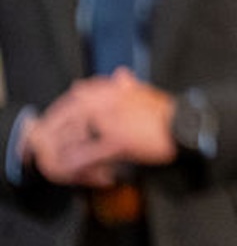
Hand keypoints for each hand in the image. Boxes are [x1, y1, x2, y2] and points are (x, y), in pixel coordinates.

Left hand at [23, 69, 176, 185]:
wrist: (184, 126)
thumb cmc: (166, 112)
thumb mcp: (145, 91)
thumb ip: (127, 85)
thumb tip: (119, 74)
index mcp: (112, 88)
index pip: (72, 98)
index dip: (57, 113)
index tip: (48, 125)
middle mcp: (107, 101)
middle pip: (66, 119)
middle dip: (51, 136)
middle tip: (44, 149)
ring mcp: (110, 122)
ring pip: (73, 139)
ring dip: (61, 153)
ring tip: (55, 164)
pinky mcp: (116, 142)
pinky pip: (87, 156)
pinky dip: (77, 166)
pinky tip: (72, 171)